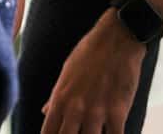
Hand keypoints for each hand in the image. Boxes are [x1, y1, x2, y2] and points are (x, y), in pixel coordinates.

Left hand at [41, 9, 146, 133]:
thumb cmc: (90, 51)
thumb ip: (56, 96)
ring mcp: (96, 112)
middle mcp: (75, 109)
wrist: (117, 38)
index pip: (48, 133)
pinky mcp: (118, 111)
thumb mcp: (67, 71)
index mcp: (60, 98)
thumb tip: (45, 111)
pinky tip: (113, 133)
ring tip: (93, 132)